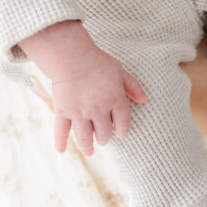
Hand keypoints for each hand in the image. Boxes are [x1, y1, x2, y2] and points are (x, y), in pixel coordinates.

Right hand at [19, 21, 147, 155]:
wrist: (72, 56)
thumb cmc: (97, 61)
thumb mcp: (120, 71)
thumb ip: (133, 86)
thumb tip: (145, 100)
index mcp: (115, 101)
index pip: (123, 124)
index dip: (121, 130)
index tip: (118, 132)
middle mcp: (99, 111)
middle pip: (104, 134)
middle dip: (104, 138)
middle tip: (102, 137)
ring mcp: (80, 113)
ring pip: (85, 138)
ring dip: (87, 146)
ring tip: (89, 150)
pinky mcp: (63, 111)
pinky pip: (61, 131)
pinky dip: (61, 142)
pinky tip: (61, 150)